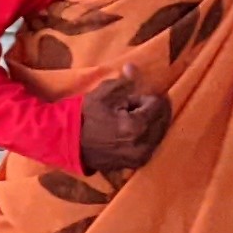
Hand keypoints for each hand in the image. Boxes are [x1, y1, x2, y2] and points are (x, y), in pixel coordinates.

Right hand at [78, 61, 169, 175]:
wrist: (68, 142)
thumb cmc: (86, 115)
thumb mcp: (105, 93)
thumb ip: (126, 81)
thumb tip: (133, 68)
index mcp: (138, 126)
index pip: (159, 104)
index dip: (146, 97)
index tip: (131, 97)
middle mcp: (144, 145)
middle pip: (163, 119)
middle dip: (152, 109)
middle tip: (134, 105)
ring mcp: (141, 157)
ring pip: (159, 132)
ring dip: (151, 121)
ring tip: (131, 117)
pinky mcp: (136, 163)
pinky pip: (151, 144)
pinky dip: (146, 134)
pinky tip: (131, 130)